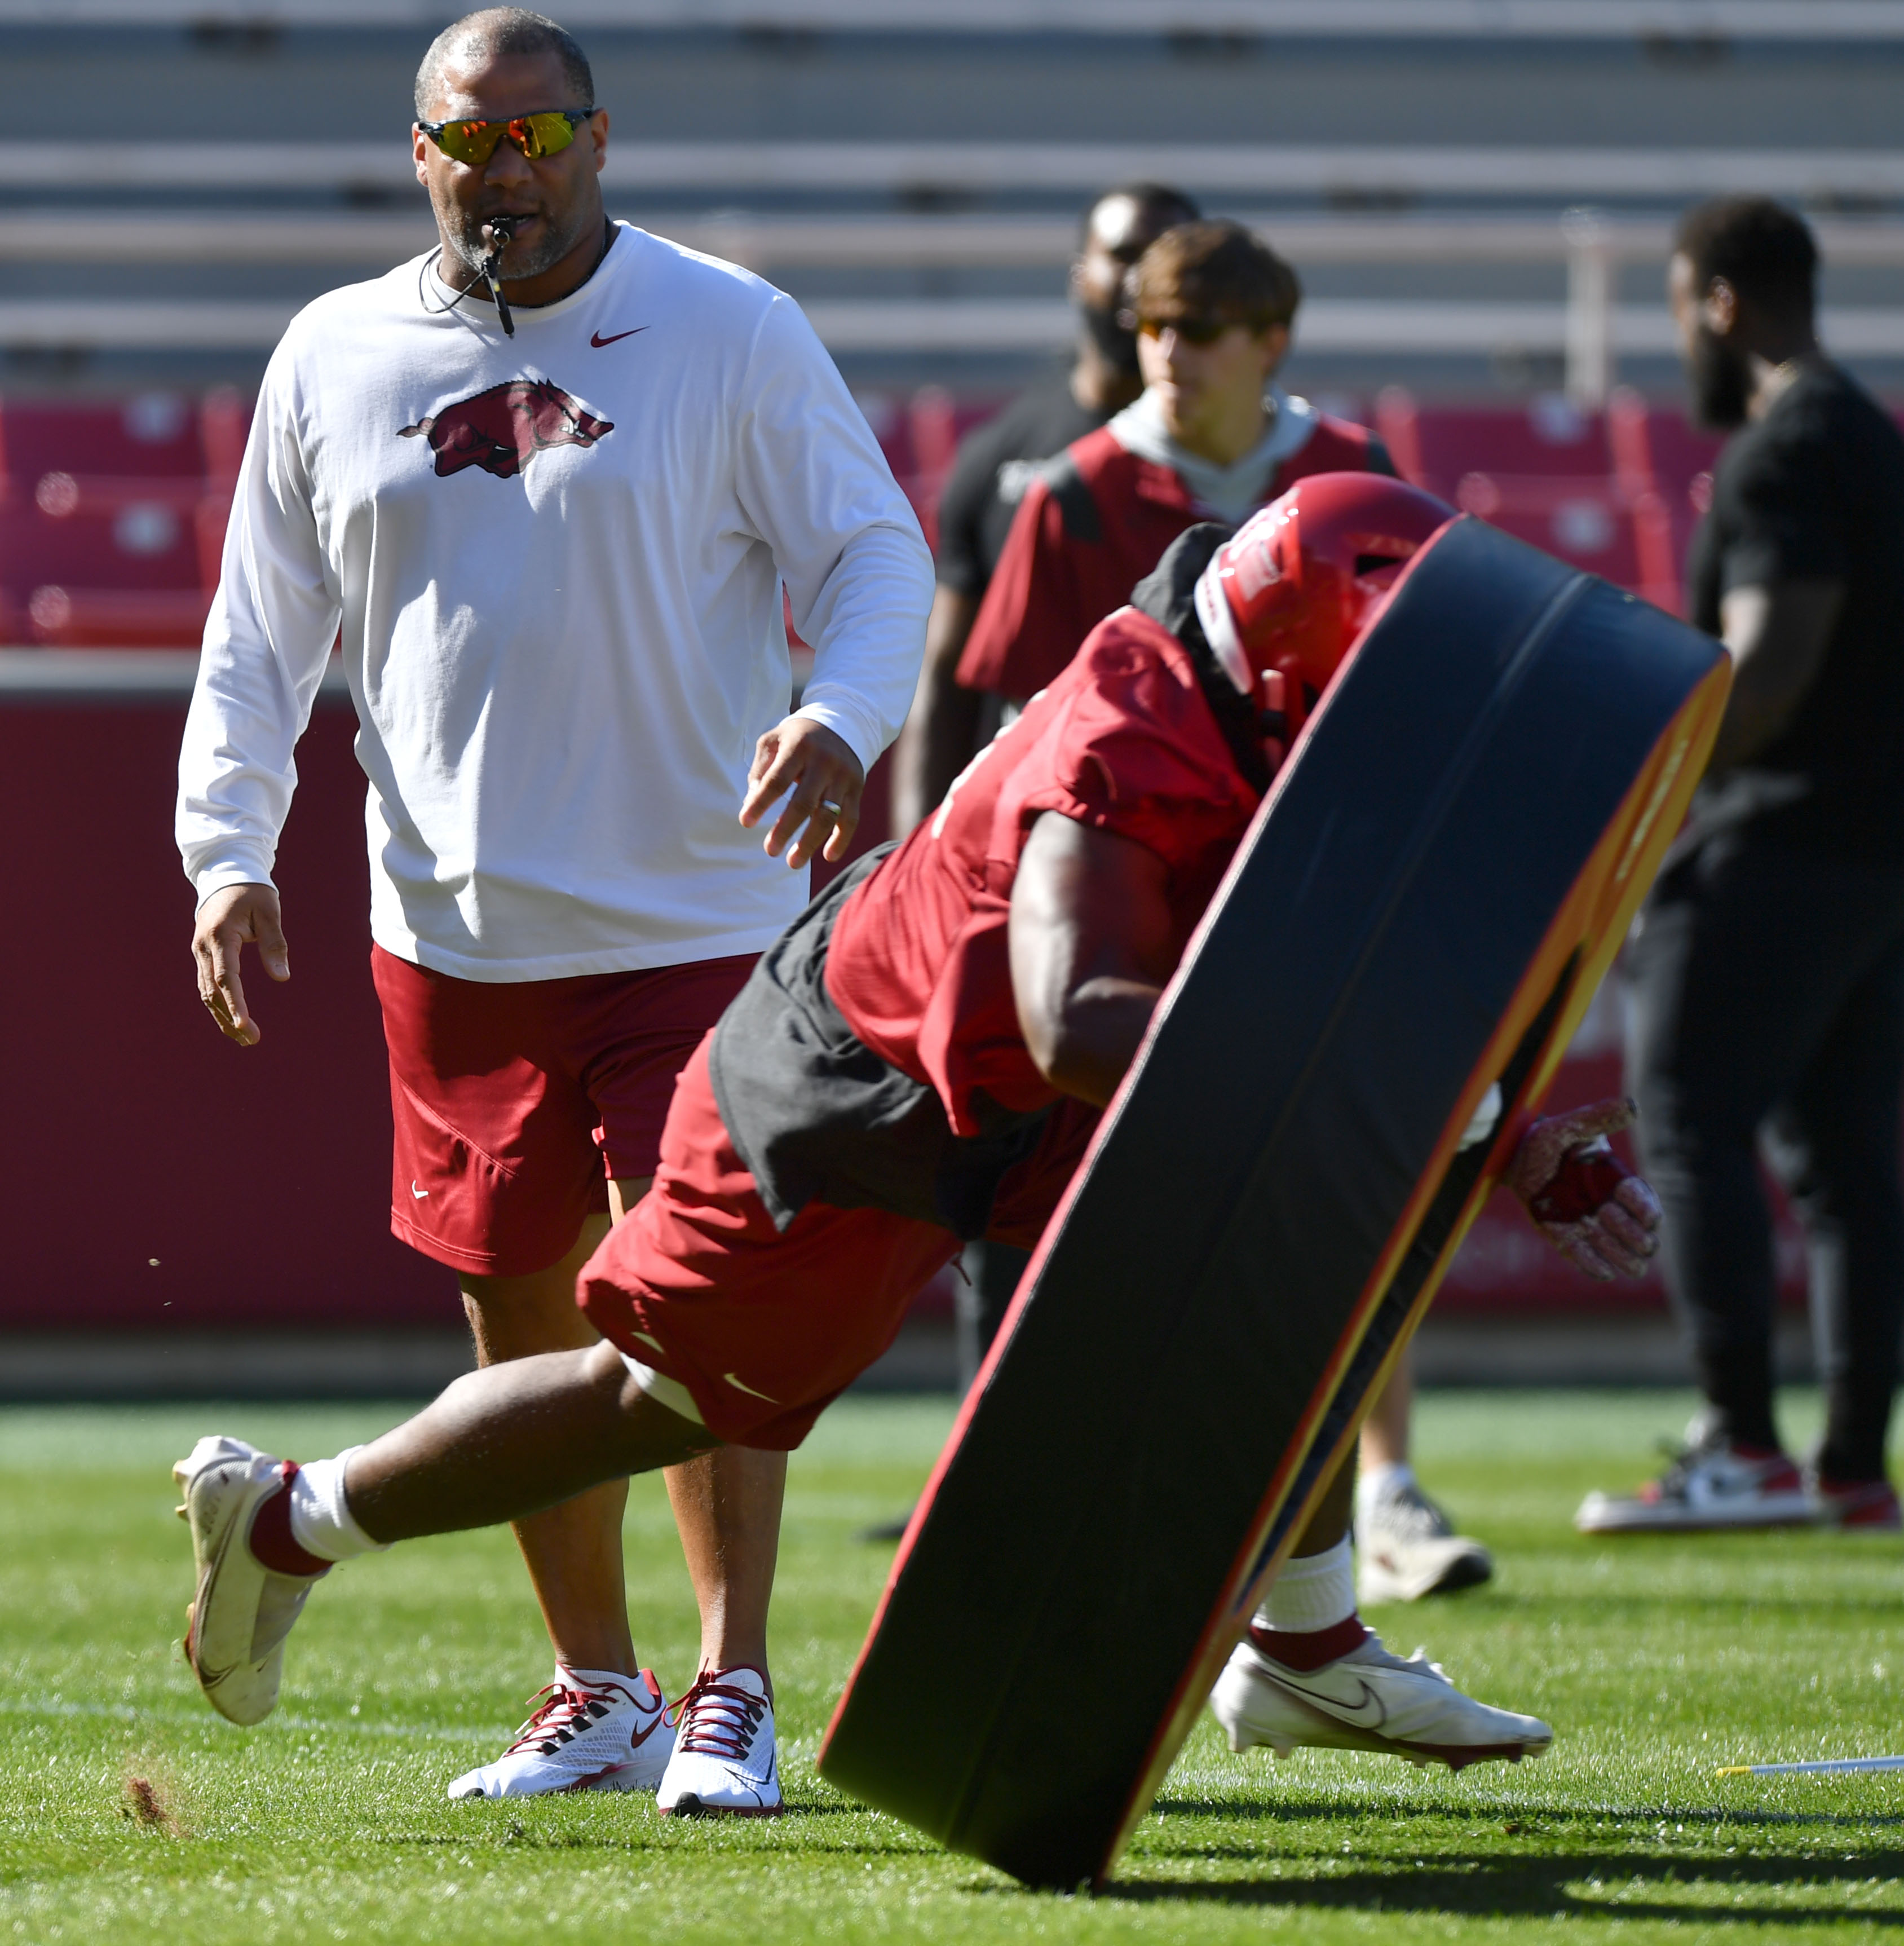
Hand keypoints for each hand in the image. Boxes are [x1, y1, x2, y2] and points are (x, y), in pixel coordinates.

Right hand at [191, 882, 288, 1046]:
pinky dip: (218, 1004)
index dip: (235, 1004)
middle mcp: (203, 947)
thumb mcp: (269, 913)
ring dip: (222, 1016)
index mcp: (220, 936)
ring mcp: (199, 951)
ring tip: (243, 1038)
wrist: (225, 874)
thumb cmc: (252, 892)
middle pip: (213, 991)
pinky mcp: (202, 954)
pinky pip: (206, 984)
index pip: (226, 978)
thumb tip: (282, 978)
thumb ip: (274, 945)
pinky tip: (230, 1019)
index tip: (245, 1025)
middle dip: (230, 1018)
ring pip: (206, 992)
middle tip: (252, 1041)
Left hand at [739, 717, 864, 869]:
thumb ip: (760, 770)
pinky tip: (828, 857)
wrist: (841, 723)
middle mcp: (824, 761)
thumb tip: (750, 804)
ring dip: (810, 842)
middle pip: (804, 802)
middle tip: (770, 851)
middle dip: (785, 830)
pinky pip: (850, 819)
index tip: (745, 822)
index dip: (760, 803)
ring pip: (828, 815)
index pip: (777, 780)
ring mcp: (843, 776)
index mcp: (799, 747)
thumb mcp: (773, 741)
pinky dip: (841, 840)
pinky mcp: (856, 788)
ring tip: (793, 863)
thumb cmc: (797, 738)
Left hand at [1502, 1096, 1662, 1281]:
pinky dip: (1595, 1266)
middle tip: (1607, 1214)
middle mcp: (1607, 1206)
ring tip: (1606, 1244)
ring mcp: (1587, 1224)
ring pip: (1620, 1253)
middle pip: (1640, 1235)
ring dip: (1619, 1254)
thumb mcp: (1570, 1126)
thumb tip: (1632, 1106)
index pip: (1644, 1202)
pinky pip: (1585, 1259)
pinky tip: (1603, 1271)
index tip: (1647, 1216)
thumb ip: (1597, 1118)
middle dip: (1633, 1233)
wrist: (1511, 1156)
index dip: (1647, 1210)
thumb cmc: (1545, 1138)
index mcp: (1615, 1181)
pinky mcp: (1563, 1237)